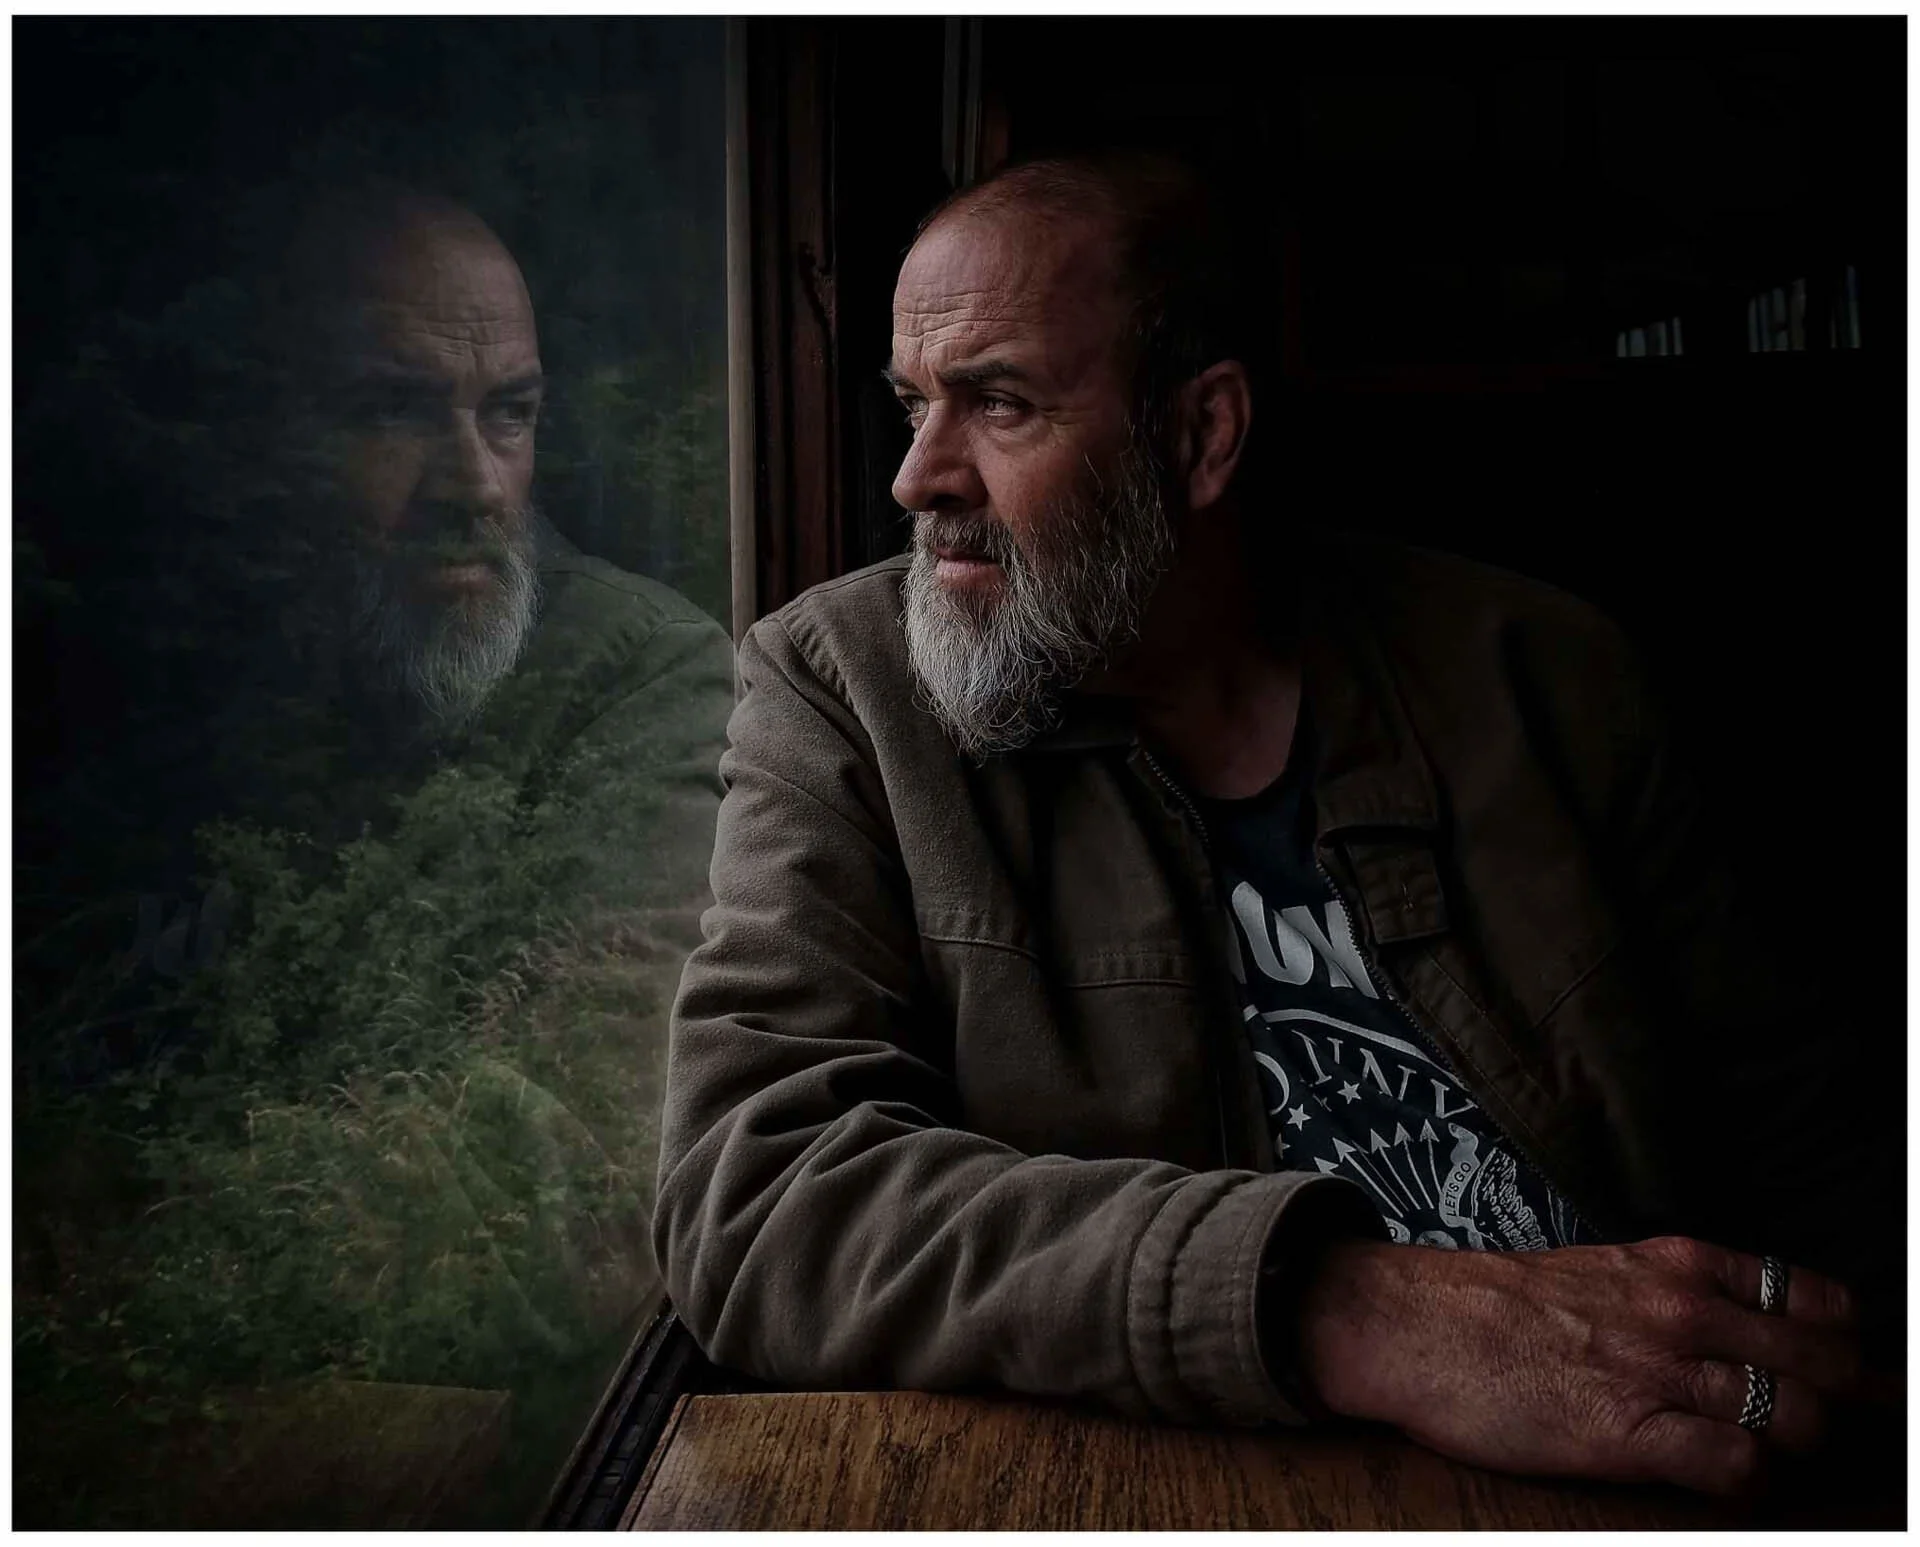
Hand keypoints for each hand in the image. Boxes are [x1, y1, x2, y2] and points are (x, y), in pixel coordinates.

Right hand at [1293, 1235, 1865, 1495]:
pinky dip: (1745, 1477)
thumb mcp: (1604, 1270)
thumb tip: (1747, 1329)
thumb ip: (1677, 1292)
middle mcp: (1683, 1312)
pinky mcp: (1629, 1437)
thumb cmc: (1501, 1305)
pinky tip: (1716, 1472)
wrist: (1415, 1326)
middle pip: (1827, 1365)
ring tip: (1762, 1448)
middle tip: (1816, 1419)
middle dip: (1841, 1401)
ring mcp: (1660, 1374)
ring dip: (1795, 1444)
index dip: (1843, 1341)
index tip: (1838, 1364)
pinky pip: (1737, 1466)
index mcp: (1679, 1264)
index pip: (1815, 1299)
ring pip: (1798, 1418)